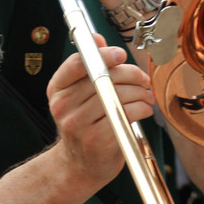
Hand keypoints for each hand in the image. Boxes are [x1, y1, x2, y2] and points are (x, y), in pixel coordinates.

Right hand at [47, 34, 153, 186]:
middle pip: (105, 77)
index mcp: (57, 90)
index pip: (77, 63)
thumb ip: (89, 65)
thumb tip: (97, 38)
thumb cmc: (84, 124)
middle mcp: (63, 107)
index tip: (120, 55)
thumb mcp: (79, 93)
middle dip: (132, 74)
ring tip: (146, 95)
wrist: (78, 165)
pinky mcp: (98, 141)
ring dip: (140, 93)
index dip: (103, 56)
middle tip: (143, 79)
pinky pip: (128, 114)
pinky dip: (142, 108)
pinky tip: (143, 110)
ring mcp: (79, 125)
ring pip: (119, 95)